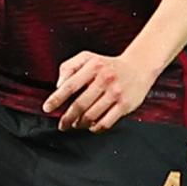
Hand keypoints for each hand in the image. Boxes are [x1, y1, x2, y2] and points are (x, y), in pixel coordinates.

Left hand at [44, 48, 158, 131]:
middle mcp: (105, 79)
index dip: (56, 99)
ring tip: (76, 124)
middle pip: (80, 104)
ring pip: (92, 116)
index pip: (70, 85)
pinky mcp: (125, 105)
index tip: (47, 108)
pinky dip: (95, 128)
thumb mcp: (87, 57)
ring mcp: (116, 93)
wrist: (138, 68)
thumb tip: (58, 85)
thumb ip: (69, 67)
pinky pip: (106, 122)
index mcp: (93, 66)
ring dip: (80, 124)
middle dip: (67, 117)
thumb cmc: (108, 65)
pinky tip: (91, 126)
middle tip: (62, 124)